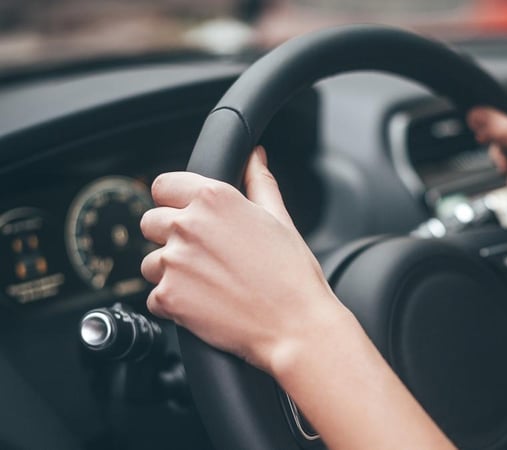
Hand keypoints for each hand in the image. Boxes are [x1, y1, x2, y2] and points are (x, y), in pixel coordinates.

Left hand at [140, 147, 348, 375]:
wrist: (295, 326)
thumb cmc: (293, 276)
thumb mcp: (280, 219)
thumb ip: (259, 182)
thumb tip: (255, 157)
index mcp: (215, 199)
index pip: (163, 185)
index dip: (176, 201)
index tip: (187, 215)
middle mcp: (188, 225)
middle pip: (150, 222)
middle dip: (170, 237)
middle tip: (204, 256)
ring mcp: (174, 262)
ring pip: (150, 262)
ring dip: (170, 272)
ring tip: (208, 284)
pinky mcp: (167, 297)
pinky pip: (154, 297)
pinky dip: (173, 303)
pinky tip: (204, 305)